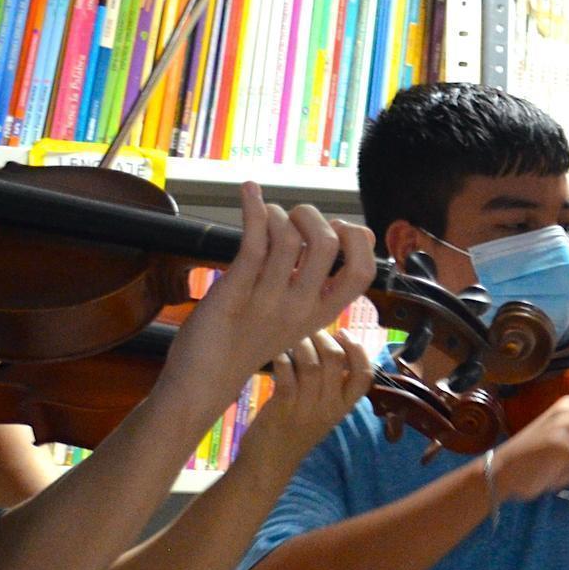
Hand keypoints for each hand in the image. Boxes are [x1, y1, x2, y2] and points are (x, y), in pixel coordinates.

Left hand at [163, 185, 378, 412]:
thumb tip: (358, 231)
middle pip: (326, 245)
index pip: (362, 271)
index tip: (336, 229)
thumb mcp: (298, 312)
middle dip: (310, 215)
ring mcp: (268, 301)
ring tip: (265, 214)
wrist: (206, 378)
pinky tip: (249, 191)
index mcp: (322, 314)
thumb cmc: (250, 338)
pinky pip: (253, 242)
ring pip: (287, 238)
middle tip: (292, 217)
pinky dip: (253, 209)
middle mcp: (301, 308)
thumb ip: (322, 279)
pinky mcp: (235, 292)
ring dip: (276, 213)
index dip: (356, 239)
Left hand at [243, 330, 373, 468]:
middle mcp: (330, 407)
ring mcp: (307, 408)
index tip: (344, 334)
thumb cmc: (295, 430)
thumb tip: (332, 345)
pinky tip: (276, 354)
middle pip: (335, 361)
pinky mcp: (283, 407)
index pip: (365, 375)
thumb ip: (331, 385)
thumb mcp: (323, 410)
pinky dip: (282, 358)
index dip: (358, 350)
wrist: (270, 462)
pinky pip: (286, 373)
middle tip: (309, 331)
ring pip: (311, 364)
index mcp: (343, 407)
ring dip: (300, 343)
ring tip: (292, 337)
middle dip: (322, 337)